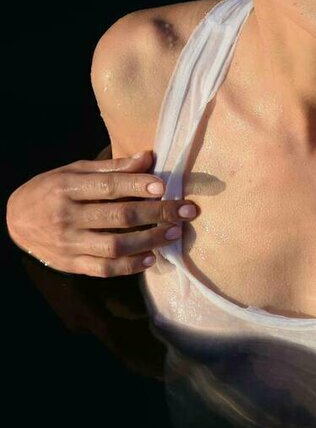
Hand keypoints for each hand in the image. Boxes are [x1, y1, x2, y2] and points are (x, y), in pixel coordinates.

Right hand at [5, 149, 197, 276]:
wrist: (14, 220)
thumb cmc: (52, 189)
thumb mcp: (75, 171)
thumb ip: (112, 168)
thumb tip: (148, 157)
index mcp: (67, 187)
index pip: (108, 187)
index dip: (137, 186)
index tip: (164, 187)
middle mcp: (67, 216)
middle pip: (119, 217)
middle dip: (157, 214)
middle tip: (186, 210)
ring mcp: (69, 244)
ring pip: (115, 246)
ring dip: (150, 240)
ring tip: (174, 233)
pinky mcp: (71, 265)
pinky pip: (104, 269)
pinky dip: (130, 266)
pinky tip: (151, 258)